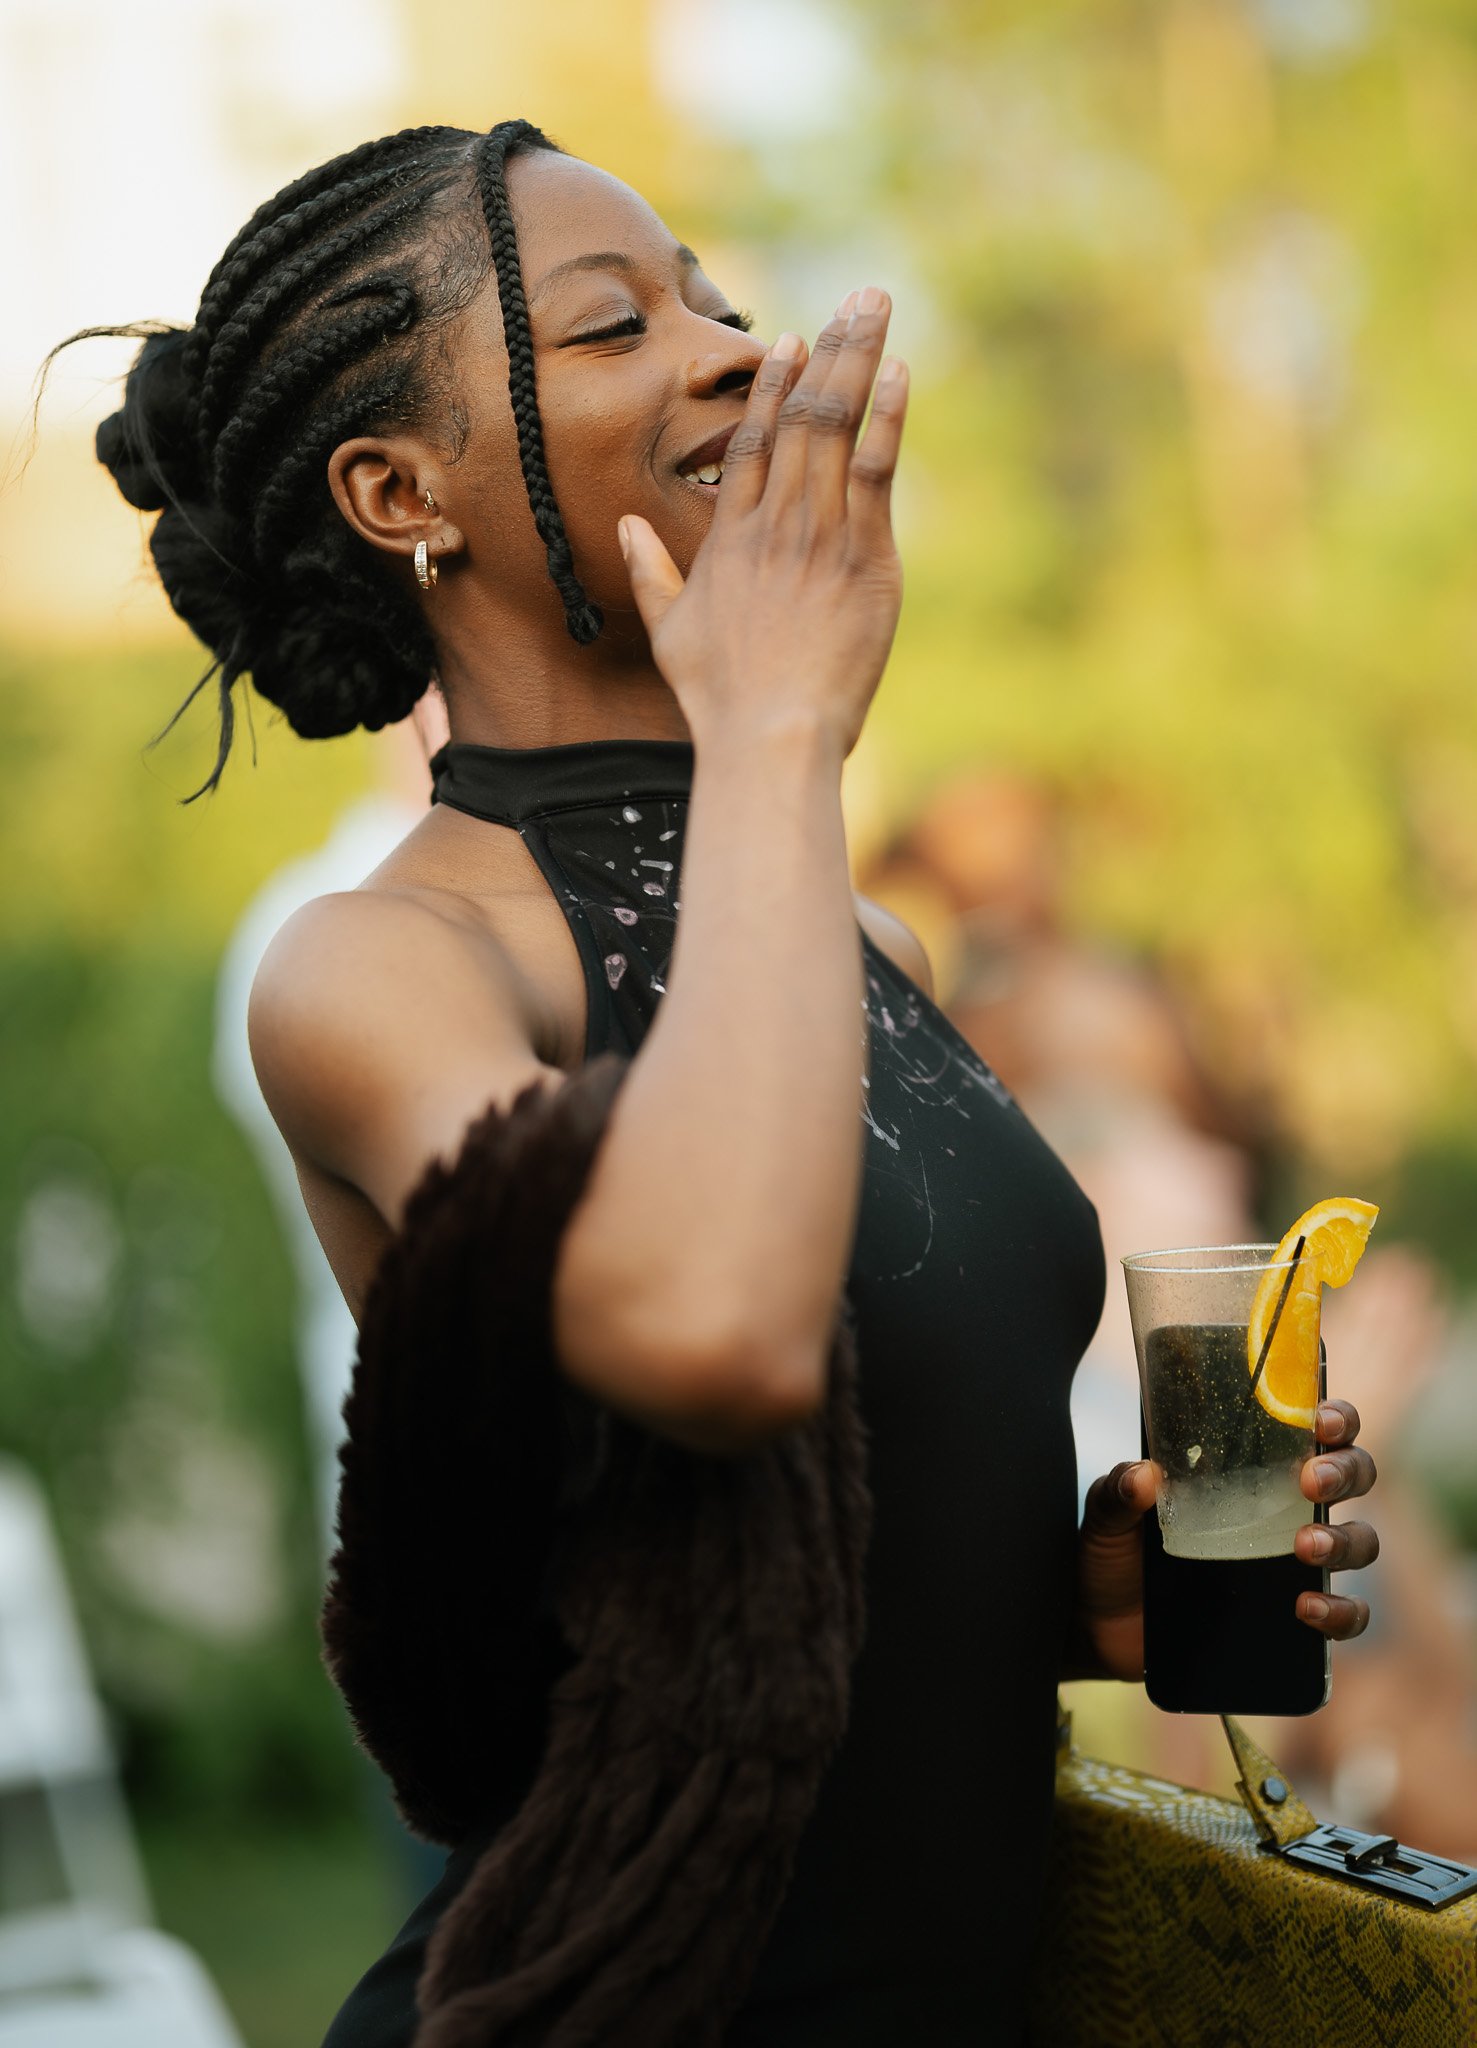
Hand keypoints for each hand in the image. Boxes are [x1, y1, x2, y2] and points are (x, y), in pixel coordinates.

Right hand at [617, 288, 908, 759]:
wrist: (768, 734)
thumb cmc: (719, 698)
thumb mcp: (669, 632)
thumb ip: (651, 571)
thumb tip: (625, 525)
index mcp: (730, 537)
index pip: (751, 440)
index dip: (774, 386)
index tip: (790, 340)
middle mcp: (774, 521)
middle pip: (802, 415)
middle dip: (833, 348)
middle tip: (860, 295)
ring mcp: (820, 534)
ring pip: (837, 426)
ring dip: (861, 359)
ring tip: (878, 306)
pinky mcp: (864, 557)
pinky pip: (875, 469)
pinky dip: (887, 417)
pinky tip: (898, 372)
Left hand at [1070, 1401, 1379, 1682]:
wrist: (1099, 1624)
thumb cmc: (1112, 1551)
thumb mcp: (1107, 1512)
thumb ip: (1119, 1490)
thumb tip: (1144, 1477)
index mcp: (1250, 1464)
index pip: (1313, 1426)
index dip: (1336, 1417)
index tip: (1324, 1419)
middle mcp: (1284, 1505)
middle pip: (1354, 1474)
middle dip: (1346, 1470)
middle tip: (1312, 1479)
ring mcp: (1294, 1561)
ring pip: (1361, 1540)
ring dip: (1345, 1539)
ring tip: (1304, 1545)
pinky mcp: (1294, 1613)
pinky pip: (1347, 1612)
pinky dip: (1342, 1611)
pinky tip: (1307, 1607)